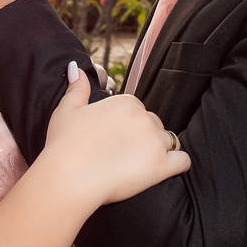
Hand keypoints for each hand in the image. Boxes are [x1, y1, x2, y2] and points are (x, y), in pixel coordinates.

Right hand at [42, 62, 190, 208]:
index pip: (138, 110)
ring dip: (160, 150)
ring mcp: (154, 141)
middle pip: (155, 124)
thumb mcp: (66, 110)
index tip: (116, 139)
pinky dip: (177, 165)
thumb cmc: (64, 145)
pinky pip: (183, 161)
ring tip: (141, 164)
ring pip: (170, 141)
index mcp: (125, 103)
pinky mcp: (161, 166)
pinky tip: (164, 170)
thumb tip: (77, 68)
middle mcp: (143, 117)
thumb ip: (77, 88)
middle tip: (125, 154)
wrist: (67, 178)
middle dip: (144, 137)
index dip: (128, 125)